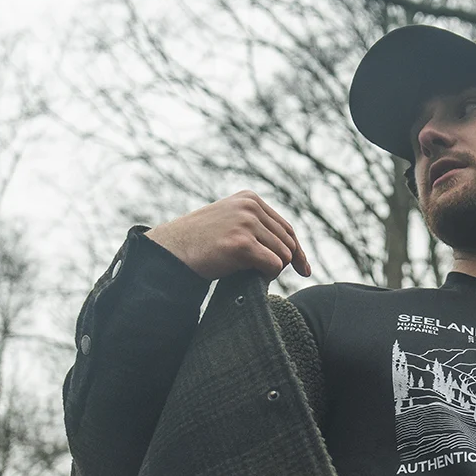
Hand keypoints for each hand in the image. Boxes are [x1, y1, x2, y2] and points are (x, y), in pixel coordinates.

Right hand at [145, 191, 311, 280]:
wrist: (170, 252)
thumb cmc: (200, 244)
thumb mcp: (230, 224)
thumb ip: (257, 227)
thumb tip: (294, 251)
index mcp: (250, 199)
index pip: (287, 228)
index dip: (298, 252)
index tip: (304, 270)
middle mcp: (250, 207)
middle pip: (288, 243)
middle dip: (282, 263)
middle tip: (263, 276)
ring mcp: (246, 223)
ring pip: (284, 255)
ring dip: (271, 270)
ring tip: (248, 273)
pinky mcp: (241, 243)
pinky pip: (274, 265)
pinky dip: (267, 276)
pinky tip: (250, 277)